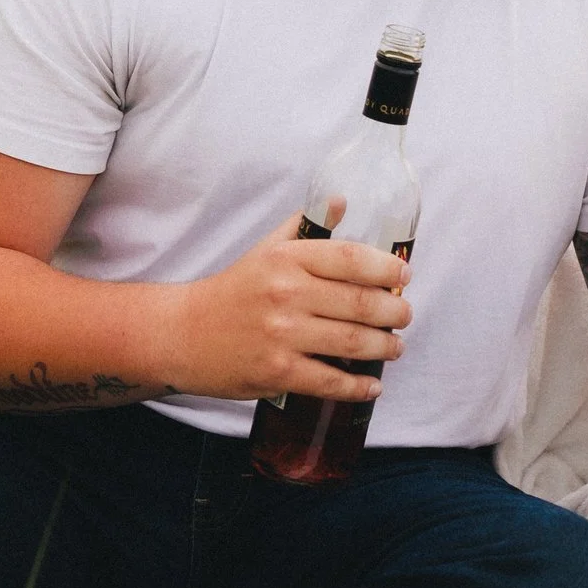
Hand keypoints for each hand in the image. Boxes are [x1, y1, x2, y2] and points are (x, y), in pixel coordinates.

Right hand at [167, 210, 410, 403]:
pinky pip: (329, 381)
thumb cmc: (233, 290)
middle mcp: (286, 293)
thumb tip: (342, 201)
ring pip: (352, 342)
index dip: (386, 267)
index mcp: (287, 259)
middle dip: (395, 312)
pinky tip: (373, 386)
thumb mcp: (266, 249)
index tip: (404, 276)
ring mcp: (282, 334)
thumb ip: (306, 226)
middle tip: (404, 315)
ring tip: (396, 347)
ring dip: (385, 347)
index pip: (351, 258)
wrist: (182, 334)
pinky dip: (358, 387)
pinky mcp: (276, 372)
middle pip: (360, 303)